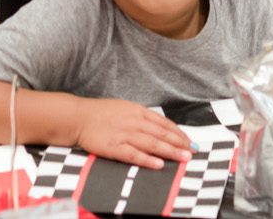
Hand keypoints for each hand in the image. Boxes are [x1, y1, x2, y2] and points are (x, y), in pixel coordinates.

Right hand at [73, 98, 192, 168]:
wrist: (79, 117)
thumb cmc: (101, 113)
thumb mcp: (125, 108)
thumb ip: (141, 117)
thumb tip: (159, 127)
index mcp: (137, 110)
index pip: (163, 122)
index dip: (178, 132)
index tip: (189, 141)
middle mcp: (134, 122)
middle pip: (161, 133)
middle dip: (179, 143)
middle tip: (193, 151)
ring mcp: (124, 134)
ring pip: (152, 144)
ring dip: (170, 151)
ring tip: (183, 158)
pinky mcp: (114, 147)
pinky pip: (134, 154)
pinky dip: (148, 160)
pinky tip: (159, 164)